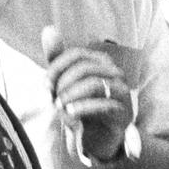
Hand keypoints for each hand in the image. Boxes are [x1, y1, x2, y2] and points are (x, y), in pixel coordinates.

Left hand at [42, 26, 131, 159]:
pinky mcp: (124, 114)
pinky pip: (104, 105)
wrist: (98, 140)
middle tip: (52, 98)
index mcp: (102, 63)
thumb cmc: (82, 108)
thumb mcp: (66, 84)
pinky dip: (82, 108)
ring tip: (59, 106)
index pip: (78, 54)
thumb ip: (57, 58)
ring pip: (95, 84)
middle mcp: (115, 74)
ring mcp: (122, 94)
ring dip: (71, 95)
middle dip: (63, 83)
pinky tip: (70, 114)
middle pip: (85, 68)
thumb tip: (48, 29)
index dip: (57, 67)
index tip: (45, 85)